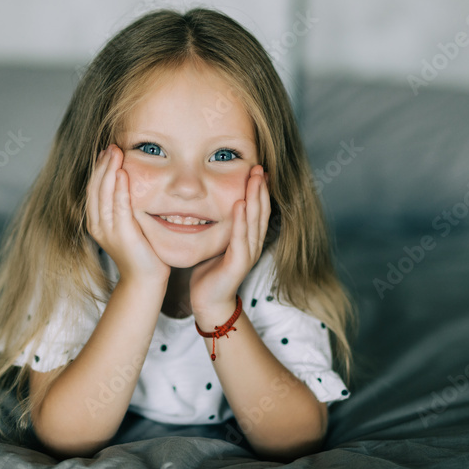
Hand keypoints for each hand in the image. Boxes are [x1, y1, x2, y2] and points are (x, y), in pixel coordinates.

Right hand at [86, 144, 170, 285]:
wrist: (145, 279)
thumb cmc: (141, 252)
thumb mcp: (129, 225)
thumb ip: (125, 207)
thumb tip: (129, 183)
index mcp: (97, 222)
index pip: (94, 189)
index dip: (99, 169)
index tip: (107, 151)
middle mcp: (98, 225)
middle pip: (95, 188)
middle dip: (103, 165)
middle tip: (111, 146)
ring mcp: (108, 230)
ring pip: (104, 194)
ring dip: (109, 170)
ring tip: (115, 152)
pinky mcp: (122, 234)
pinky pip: (119, 206)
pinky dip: (119, 188)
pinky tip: (123, 173)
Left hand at [189, 165, 270, 313]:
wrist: (208, 301)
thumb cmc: (209, 272)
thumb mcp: (216, 243)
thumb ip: (220, 226)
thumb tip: (208, 204)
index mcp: (249, 239)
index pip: (258, 210)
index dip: (260, 190)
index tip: (258, 170)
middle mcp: (253, 245)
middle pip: (261, 212)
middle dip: (261, 189)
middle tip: (259, 167)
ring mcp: (248, 254)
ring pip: (254, 221)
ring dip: (255, 198)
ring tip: (254, 179)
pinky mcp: (239, 264)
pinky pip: (240, 238)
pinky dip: (241, 220)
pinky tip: (240, 204)